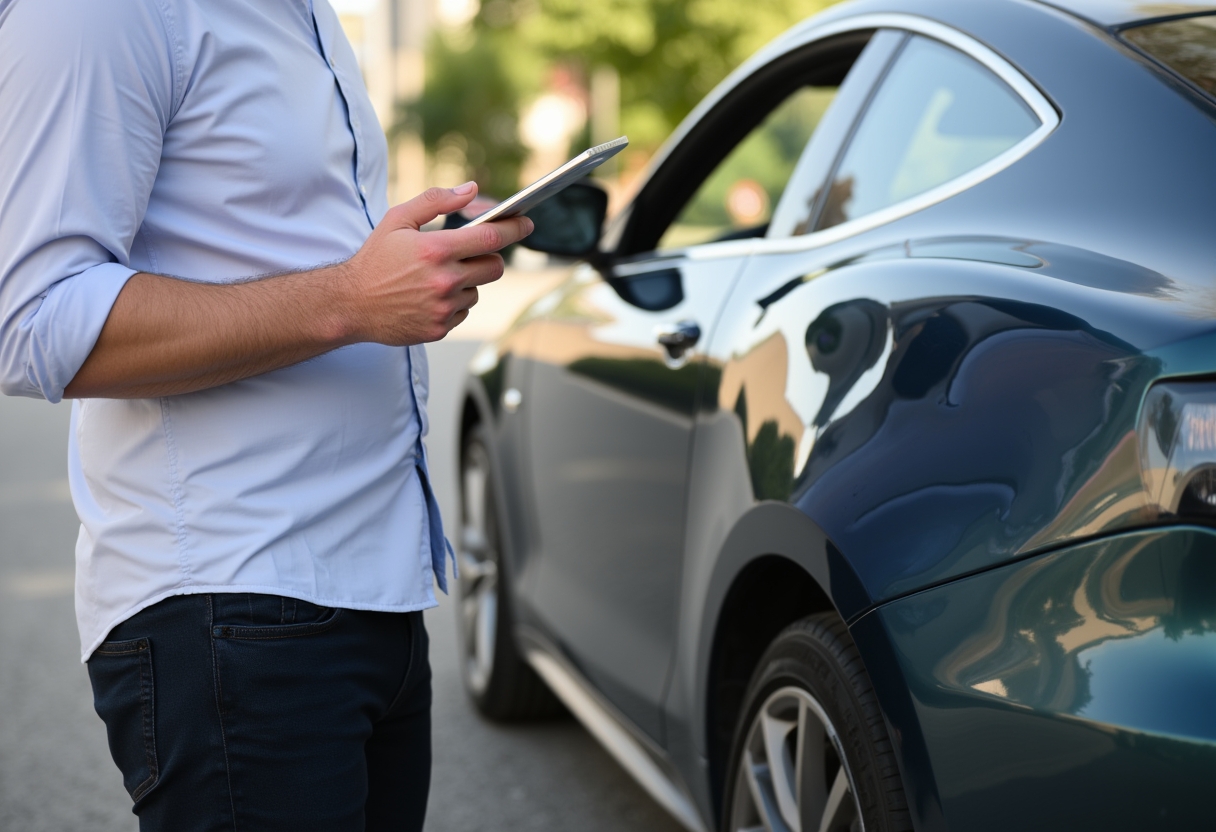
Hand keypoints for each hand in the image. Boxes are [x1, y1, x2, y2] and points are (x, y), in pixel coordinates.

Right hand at [338, 183, 532, 344]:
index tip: (527, 223)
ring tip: (436, 277)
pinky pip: (463, 311)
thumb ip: (435, 201)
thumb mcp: (398, 220)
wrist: (350, 304)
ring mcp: (443, 307)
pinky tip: (429, 296)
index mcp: (435, 250)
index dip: (515, 228)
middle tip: (473, 253)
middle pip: (494, 267)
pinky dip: (454, 303)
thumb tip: (471, 190)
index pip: (491, 237)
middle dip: (490, 257)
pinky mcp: (440, 328)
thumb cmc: (374, 260)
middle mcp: (444, 280)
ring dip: (467, 282)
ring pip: (477, 290)